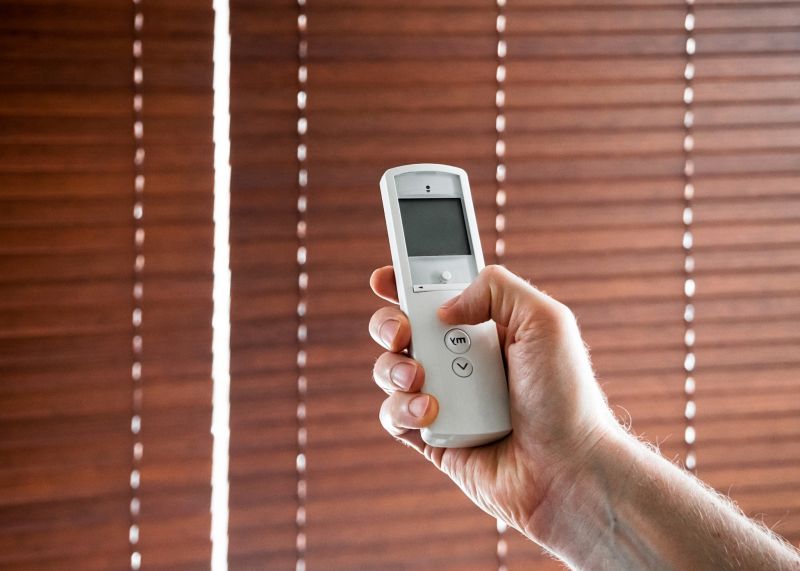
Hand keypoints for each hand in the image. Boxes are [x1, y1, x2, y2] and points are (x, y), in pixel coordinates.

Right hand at [368, 264, 616, 537]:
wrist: (567, 468)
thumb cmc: (566, 396)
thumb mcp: (544, 320)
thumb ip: (496, 288)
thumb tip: (444, 308)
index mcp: (487, 327)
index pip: (437, 295)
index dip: (405, 282)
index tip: (385, 276)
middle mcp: (461, 360)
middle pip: (402, 328)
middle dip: (389, 323)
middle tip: (403, 332)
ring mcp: (444, 398)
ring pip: (389, 371)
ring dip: (393, 368)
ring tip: (419, 378)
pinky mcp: (432, 436)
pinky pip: (394, 416)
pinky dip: (403, 409)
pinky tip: (431, 411)